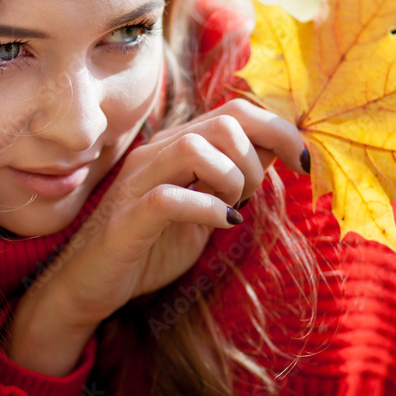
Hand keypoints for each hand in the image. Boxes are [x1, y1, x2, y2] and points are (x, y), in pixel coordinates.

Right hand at [36, 97, 306, 328]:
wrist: (91, 284)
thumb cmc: (150, 247)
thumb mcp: (204, 207)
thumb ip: (234, 176)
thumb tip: (277, 150)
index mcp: (176, 147)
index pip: (236, 111)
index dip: (279, 130)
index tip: (303, 163)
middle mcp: (156, 154)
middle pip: (224, 122)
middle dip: (255, 159)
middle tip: (250, 196)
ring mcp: (138, 183)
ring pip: (195, 147)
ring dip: (232, 178)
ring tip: (232, 207)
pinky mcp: (127, 219)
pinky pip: (169, 198)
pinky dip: (207, 208)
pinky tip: (223, 223)